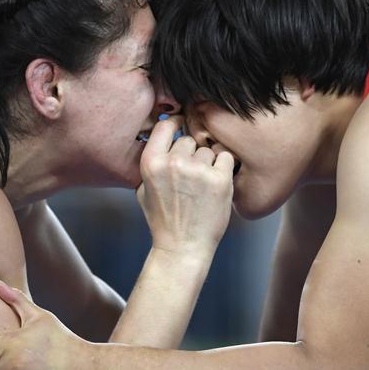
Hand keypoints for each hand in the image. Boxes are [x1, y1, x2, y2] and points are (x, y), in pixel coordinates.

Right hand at [137, 115, 233, 257]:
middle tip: (191, 177)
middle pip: (189, 140)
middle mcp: (174, 163)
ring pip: (208, 150)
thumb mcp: (143, 189)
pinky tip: (216, 185)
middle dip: (192, 154)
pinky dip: (224, 168)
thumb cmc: (163, 218)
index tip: (182, 125)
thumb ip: (152, 161)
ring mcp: (198, 171)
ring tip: (202, 187)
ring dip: (208, 164)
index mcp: (151, 163)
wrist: (183, 246)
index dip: (175, 123)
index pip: (165, 126)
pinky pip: (225, 157)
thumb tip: (162, 133)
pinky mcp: (220, 179)